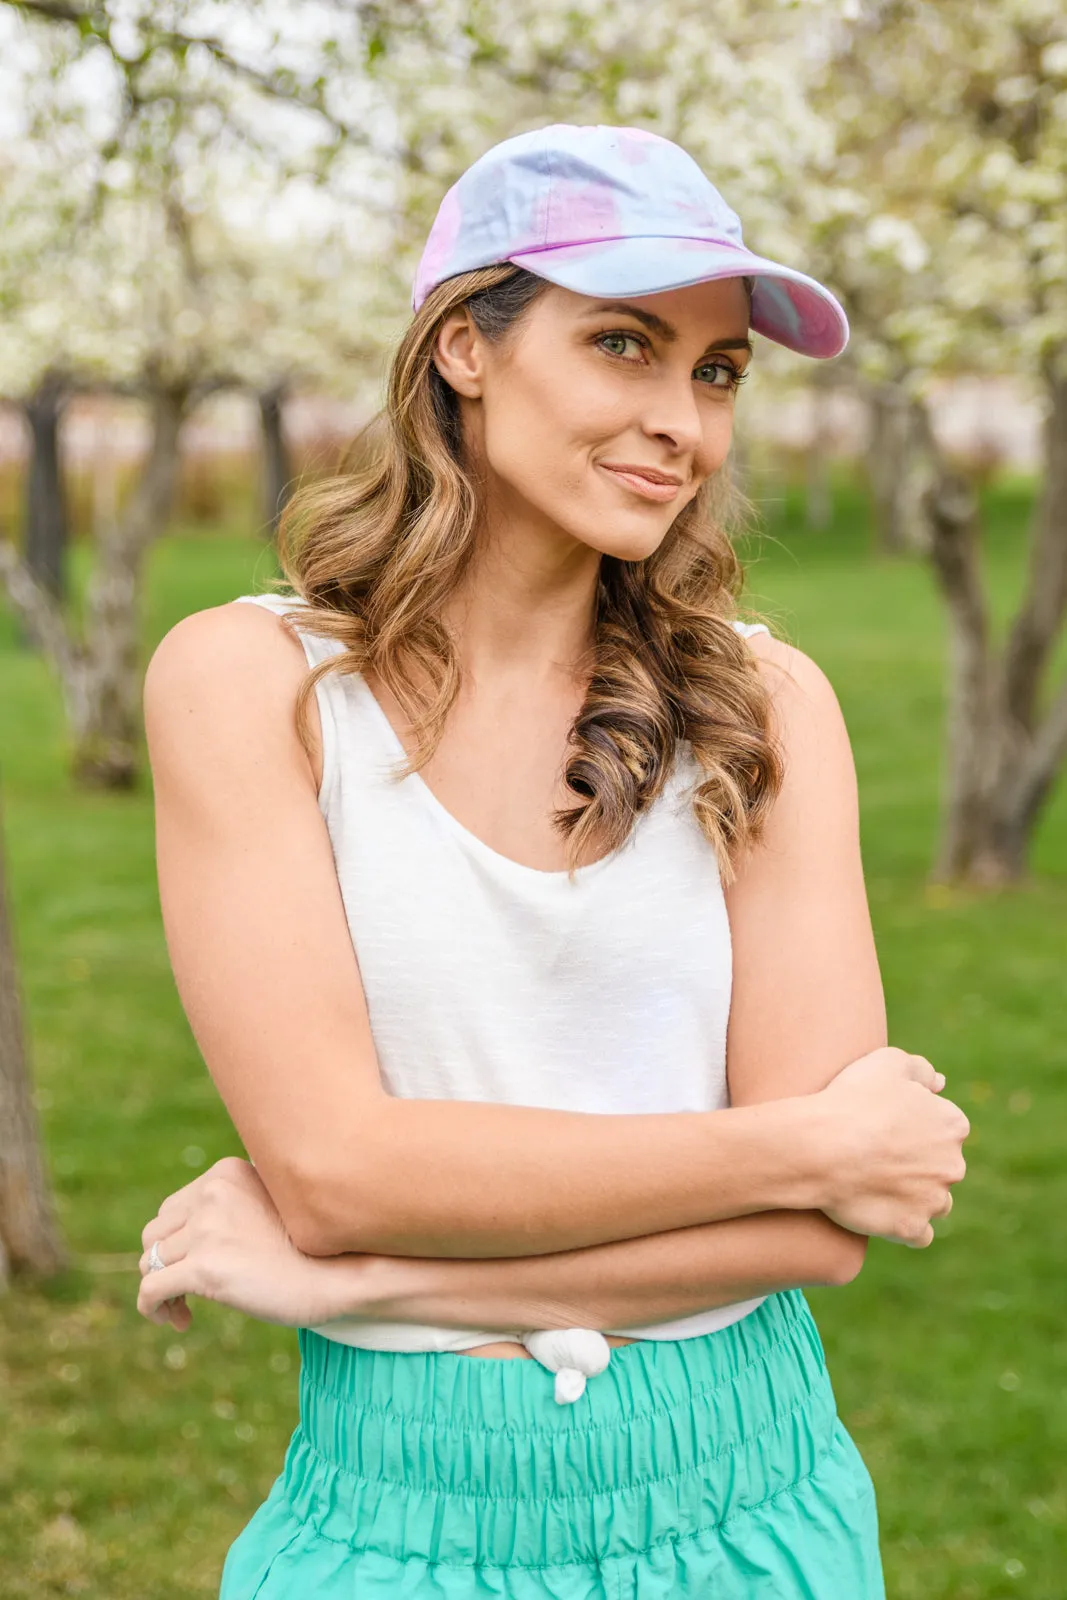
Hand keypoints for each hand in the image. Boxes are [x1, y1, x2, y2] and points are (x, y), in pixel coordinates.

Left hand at [137, 1157, 370, 1329]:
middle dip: (164, 1265)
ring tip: (182, 1310)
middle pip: (154, 1234)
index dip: (177, 1244)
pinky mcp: (205, 1267)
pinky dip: (154, 1309)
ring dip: (161, 1289)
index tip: (197, 1269)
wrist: (342, 1273)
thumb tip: (186, 1236)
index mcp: (226, 1174)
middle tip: (186, 1293)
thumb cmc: (311, 1248)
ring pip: (149, 1262)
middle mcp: (213, 1193)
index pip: (173, 1209)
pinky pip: (151, 1289)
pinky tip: (180, 1322)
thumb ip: (230, 1207)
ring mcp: (208, 1228)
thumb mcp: (268, 1209)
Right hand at [812, 1047, 969, 1247]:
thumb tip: (939, 1083)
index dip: (917, 1126)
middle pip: (943, 1166)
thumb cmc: (852, 1100)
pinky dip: (906, 1227)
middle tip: (881, 1156)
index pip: (946, 1128)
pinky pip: (919, 1234)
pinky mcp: (911, 1228)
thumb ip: (920, 1068)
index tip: (889, 1126)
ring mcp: (933, 1200)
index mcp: (952, 1125)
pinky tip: (886, 1213)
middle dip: (921, 1163)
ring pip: (936, 1201)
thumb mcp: (887, 1062)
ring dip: (918, 1196)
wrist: (822, 1147)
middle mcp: (952, 1165)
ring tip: (882, 1186)